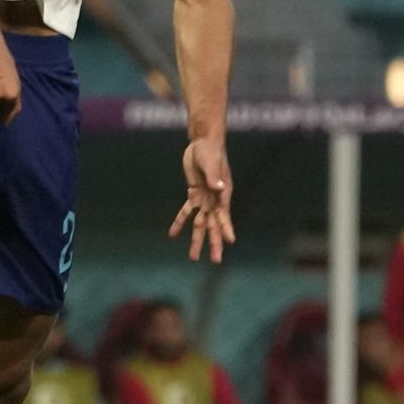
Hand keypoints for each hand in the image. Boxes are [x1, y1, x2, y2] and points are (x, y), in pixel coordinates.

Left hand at [169, 134, 234, 263]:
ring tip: (193, 258)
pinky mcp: (194, 194)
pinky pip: (186, 212)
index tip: (230, 241)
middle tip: (216, 261)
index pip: (224, 214)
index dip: (227, 228)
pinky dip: (179, 222)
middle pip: (214, 225)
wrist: (202, 142)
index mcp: (223, 193)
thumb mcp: (211, 162)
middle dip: (214, 243)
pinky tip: (172, 235)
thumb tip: (219, 187)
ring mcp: (204, 199)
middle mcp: (215, 200)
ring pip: (200, 224)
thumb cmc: (210, 150)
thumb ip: (214, 176)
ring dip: (196, 240)